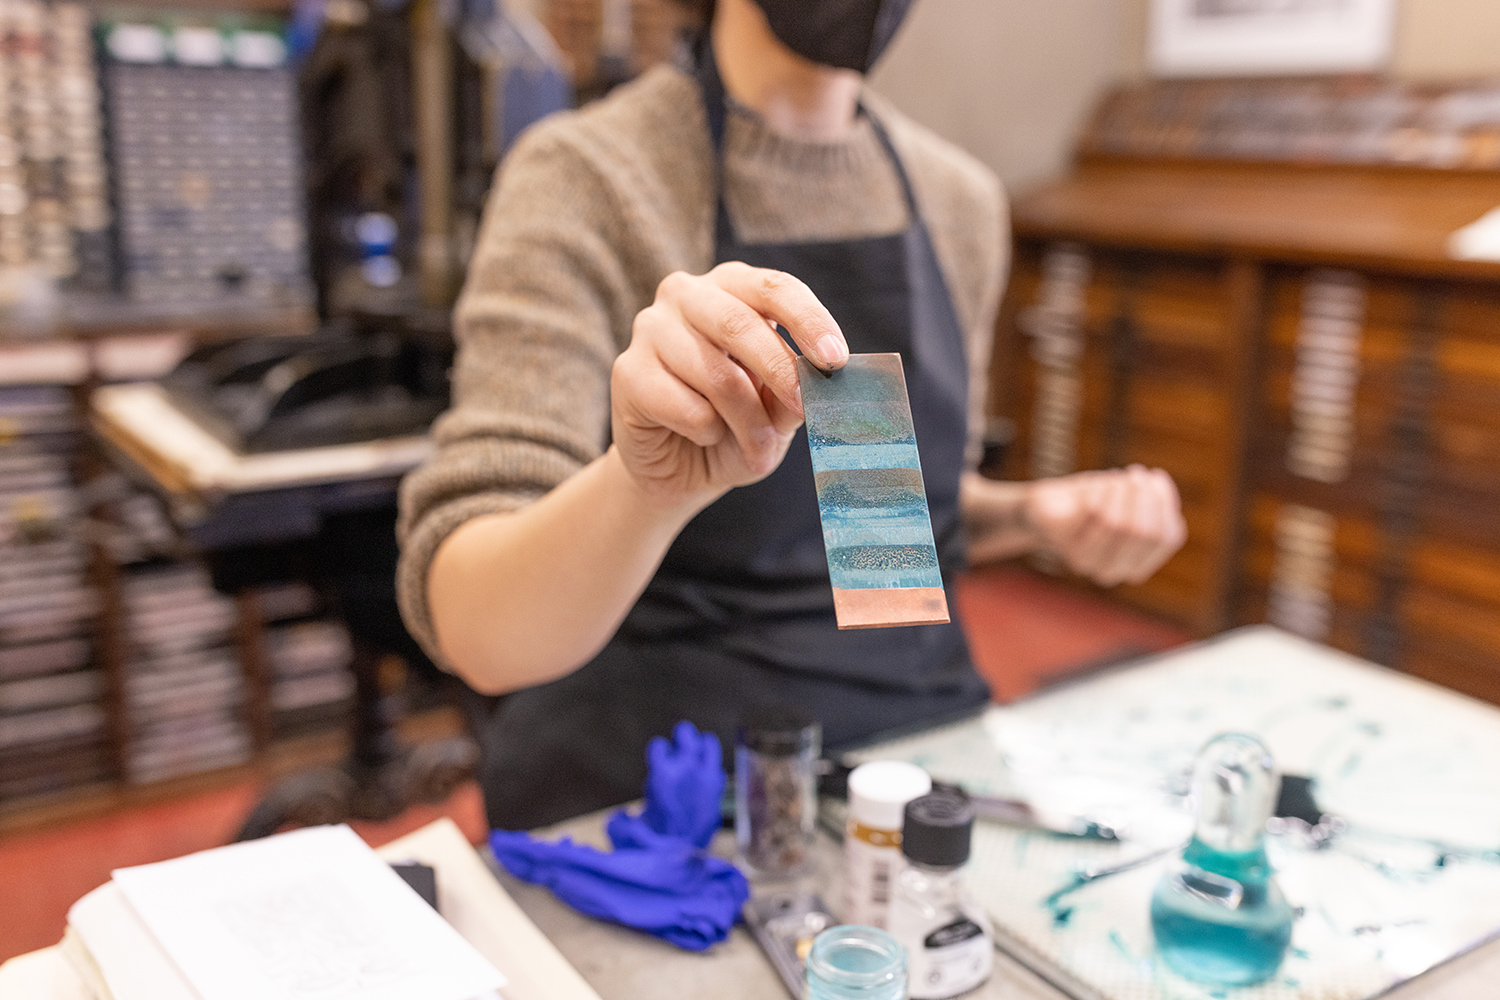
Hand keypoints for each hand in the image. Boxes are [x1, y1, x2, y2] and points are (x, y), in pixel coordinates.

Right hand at [611, 262, 847, 507]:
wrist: (678, 468)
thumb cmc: (735, 426)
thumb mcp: (777, 409)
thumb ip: (795, 389)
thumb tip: (817, 381)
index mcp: (732, 287)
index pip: (775, 288)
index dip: (809, 321)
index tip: (835, 359)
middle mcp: (686, 294)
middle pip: (740, 324)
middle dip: (780, 371)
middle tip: (804, 408)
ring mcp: (650, 328)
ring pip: (716, 374)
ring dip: (748, 422)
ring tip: (755, 447)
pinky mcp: (627, 371)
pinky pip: (685, 406)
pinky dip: (707, 432)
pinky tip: (700, 435)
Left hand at [1025, 465, 1186, 585]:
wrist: (1046, 508)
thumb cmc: (1095, 503)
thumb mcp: (1130, 502)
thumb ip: (1152, 501)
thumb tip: (1159, 485)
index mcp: (1136, 568)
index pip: (1167, 538)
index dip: (1165, 502)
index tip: (1155, 476)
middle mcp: (1111, 572)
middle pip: (1143, 531)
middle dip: (1143, 495)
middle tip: (1136, 473)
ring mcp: (1085, 559)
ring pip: (1117, 523)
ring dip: (1121, 491)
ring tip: (1116, 474)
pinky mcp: (1063, 542)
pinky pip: (1092, 513)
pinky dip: (1100, 492)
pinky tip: (1097, 484)